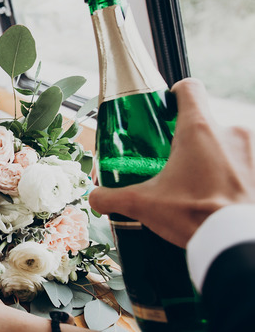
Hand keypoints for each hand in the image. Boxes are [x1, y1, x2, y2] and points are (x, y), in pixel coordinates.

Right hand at [89, 78, 254, 246]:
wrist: (239, 244)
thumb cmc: (197, 216)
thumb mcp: (145, 206)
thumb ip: (112, 197)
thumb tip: (94, 197)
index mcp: (198, 129)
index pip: (189, 88)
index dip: (175, 95)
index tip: (166, 111)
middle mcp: (231, 132)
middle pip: (206, 122)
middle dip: (191, 142)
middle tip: (177, 166)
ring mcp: (253, 150)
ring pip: (228, 144)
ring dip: (215, 160)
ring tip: (201, 187)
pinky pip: (246, 164)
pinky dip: (235, 176)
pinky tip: (222, 198)